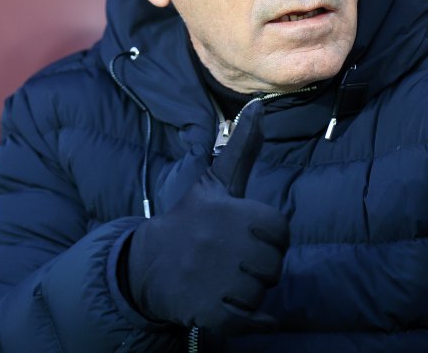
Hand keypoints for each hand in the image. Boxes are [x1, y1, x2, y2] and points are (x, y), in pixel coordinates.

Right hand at [126, 109, 288, 332]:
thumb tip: (259, 105)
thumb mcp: (215, 183)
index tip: (243, 236)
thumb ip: (242, 148)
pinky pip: (251, 320)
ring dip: (249, 290)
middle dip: (258, 266)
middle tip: (230, 260)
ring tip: (223, 278)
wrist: (147, 266)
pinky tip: (234, 307)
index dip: (267, 236)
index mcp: (232, 213)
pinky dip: (250, 319)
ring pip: (262, 292)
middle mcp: (226, 245)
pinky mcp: (211, 313)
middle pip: (274, 265)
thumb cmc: (189, 221)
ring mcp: (217, 281)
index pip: (280, 231)